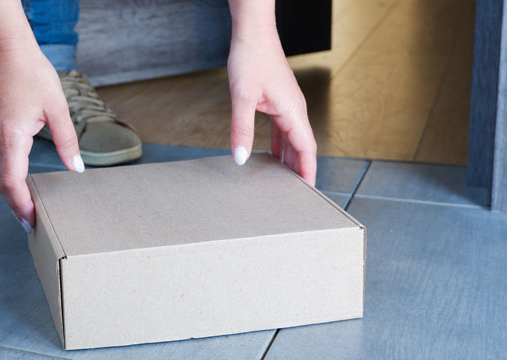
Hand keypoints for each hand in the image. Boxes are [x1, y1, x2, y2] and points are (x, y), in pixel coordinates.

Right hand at [0, 42, 82, 228]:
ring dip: (9, 191)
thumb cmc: (32, 74)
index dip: (21, 204)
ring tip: (24, 206)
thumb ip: (67, 141)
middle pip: (2, 182)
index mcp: (12, 137)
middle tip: (29, 223)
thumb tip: (77, 168)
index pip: (13, 182)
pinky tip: (16, 179)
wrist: (8, 49)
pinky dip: (5, 175)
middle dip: (15, 205)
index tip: (31, 220)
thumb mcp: (57, 108)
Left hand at [227, 28, 316, 184]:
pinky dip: (279, 146)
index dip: (307, 171)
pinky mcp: (277, 101)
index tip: (308, 191)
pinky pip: (282, 130)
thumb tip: (241, 158)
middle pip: (302, 147)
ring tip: (283, 181)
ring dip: (289, 159)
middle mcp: (294, 110)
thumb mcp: (242, 97)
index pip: (306, 149)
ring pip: (292, 139)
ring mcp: (287, 106)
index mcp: (293, 111)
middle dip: (300, 170)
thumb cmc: (251, 58)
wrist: (252, 34)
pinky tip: (270, 156)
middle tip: (294, 194)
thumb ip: (241, 130)